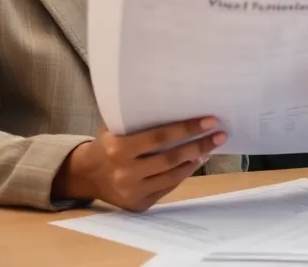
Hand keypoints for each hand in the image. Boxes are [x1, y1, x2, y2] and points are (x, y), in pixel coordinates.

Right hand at [52, 117, 226, 211]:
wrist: (87, 175)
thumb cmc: (108, 144)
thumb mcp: (116, 127)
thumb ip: (140, 119)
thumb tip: (179, 102)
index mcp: (118, 148)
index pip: (160, 137)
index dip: (187, 129)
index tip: (210, 121)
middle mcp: (124, 172)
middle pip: (171, 158)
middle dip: (199, 145)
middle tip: (220, 135)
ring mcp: (131, 192)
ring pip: (172, 176)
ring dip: (195, 160)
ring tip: (210, 147)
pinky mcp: (138, 205)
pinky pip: (167, 188)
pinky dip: (183, 174)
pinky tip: (194, 162)